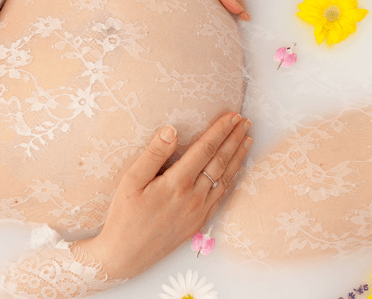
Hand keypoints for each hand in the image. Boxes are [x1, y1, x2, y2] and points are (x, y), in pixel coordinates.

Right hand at [75, 112, 252, 279]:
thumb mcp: (131, 181)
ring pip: (225, 177)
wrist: (126, 255)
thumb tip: (171, 129)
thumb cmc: (124, 217)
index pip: (205, 149)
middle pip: (220, 160)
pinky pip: (222, 195)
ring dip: (238, 156)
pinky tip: (236, 169)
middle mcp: (194, 196)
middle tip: (245, 121)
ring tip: (247, 139)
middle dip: (234, 138)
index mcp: (177, 183)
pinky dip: (233, 178)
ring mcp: (200, 210)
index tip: (232, 115)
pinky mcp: (200, 221)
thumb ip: (153, 154)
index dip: (220, 130)